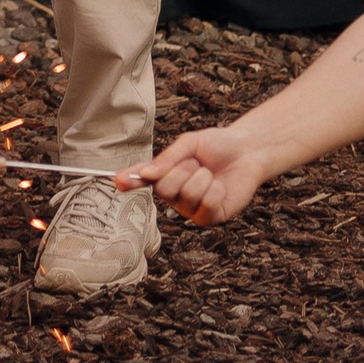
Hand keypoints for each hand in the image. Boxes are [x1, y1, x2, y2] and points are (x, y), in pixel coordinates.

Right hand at [126, 128, 270, 225]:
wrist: (246, 151)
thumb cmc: (216, 145)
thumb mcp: (189, 144)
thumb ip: (167, 159)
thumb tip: (145, 174)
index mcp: (166, 174)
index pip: (143, 178)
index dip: (130, 179)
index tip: (117, 181)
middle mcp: (175, 194)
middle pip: (164, 189)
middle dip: (182, 170)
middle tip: (195, 162)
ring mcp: (192, 208)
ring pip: (187, 196)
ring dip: (202, 178)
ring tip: (209, 173)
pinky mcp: (210, 218)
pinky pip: (206, 205)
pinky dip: (215, 190)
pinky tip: (219, 186)